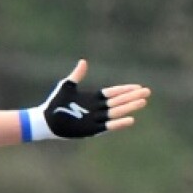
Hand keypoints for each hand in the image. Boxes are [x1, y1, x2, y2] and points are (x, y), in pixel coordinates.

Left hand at [33, 59, 150, 138]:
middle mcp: (96, 109)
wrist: (45, 120)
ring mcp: (95, 120)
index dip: (125, 90)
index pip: (112, 93)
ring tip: (143, 102)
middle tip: (147, 92)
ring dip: (129, 108)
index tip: (138, 86)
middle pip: (118, 102)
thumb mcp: (67, 86)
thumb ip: (77, 75)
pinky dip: (119, 124)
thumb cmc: (54, 104)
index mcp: (92, 99)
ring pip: (116, 113)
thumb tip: (83, 62)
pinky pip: (108, 127)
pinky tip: (131, 119)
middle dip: (132, 97)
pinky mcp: (91, 130)